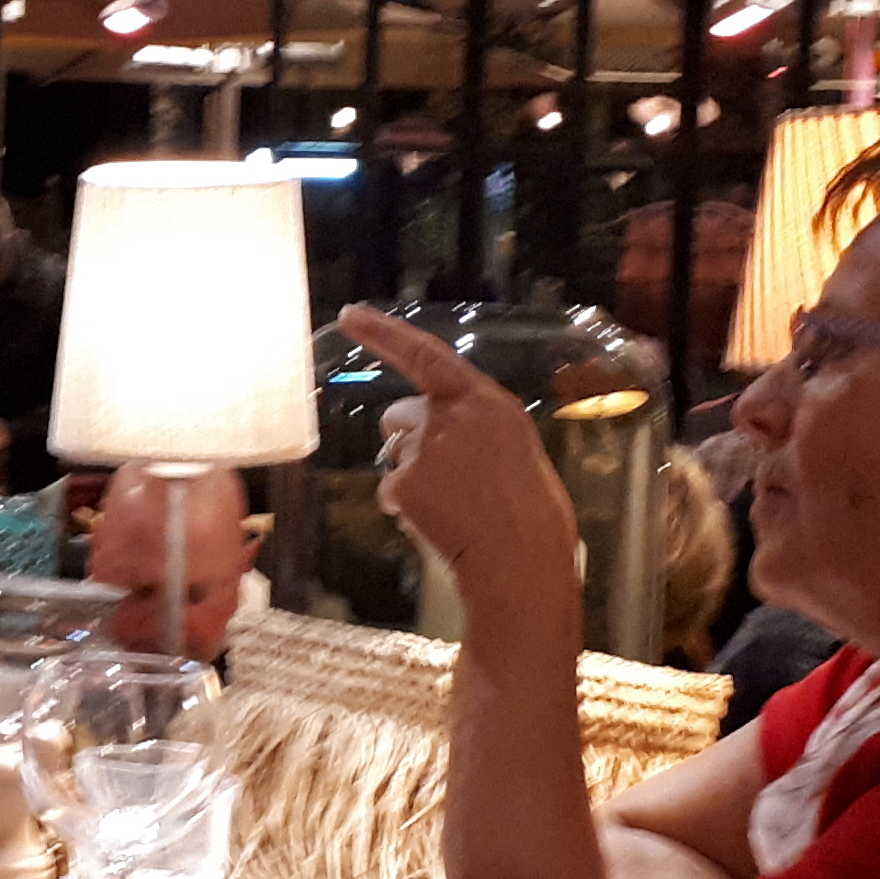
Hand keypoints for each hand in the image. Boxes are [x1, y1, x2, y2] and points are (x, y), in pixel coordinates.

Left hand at [334, 307, 580, 648]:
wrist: (522, 562)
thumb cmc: (529, 513)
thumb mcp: (515, 449)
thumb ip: (474, 427)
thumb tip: (439, 428)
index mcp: (488, 402)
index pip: (427, 355)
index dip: (384, 333)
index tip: (350, 315)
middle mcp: (452, 417)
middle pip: (400, 414)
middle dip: (408, 439)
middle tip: (448, 478)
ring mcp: (425, 449)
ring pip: (395, 454)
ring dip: (411, 474)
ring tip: (453, 505)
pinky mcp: (403, 483)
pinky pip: (391, 491)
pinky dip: (407, 507)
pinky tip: (440, 522)